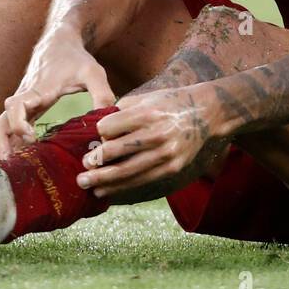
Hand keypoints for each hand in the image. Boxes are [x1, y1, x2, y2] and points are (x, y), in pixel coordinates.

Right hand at [0, 28, 116, 156]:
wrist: (58, 41)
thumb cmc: (75, 58)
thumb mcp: (93, 73)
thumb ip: (103, 95)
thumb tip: (107, 122)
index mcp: (38, 90)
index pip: (16, 107)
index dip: (18, 124)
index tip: (30, 137)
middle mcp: (24, 98)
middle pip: (0, 122)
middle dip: (1, 144)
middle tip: (11, 164)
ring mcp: (22, 103)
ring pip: (0, 125)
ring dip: (2, 145)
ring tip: (12, 167)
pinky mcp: (24, 107)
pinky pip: (9, 125)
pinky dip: (10, 141)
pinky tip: (19, 158)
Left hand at [76, 84, 225, 200]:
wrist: (206, 113)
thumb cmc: (170, 102)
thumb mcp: (146, 97)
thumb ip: (122, 111)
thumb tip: (98, 130)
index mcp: (146, 113)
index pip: (109, 128)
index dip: (100, 132)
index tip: (100, 135)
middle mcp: (155, 134)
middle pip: (115, 152)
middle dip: (94, 162)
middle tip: (81, 167)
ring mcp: (165, 153)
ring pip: (127, 171)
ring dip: (103, 180)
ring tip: (86, 184)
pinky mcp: (172, 168)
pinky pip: (141, 180)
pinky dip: (122, 187)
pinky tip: (107, 191)